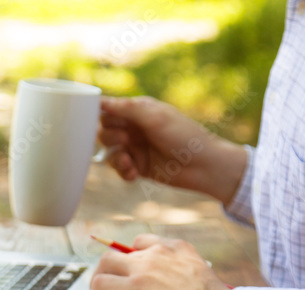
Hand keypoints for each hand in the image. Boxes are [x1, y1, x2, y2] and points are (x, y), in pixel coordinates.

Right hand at [98, 96, 247, 206]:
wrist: (203, 166)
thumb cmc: (183, 136)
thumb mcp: (155, 117)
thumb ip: (127, 108)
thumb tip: (100, 101)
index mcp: (138, 111)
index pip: (109, 110)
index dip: (102, 116)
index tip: (103, 122)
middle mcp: (134, 128)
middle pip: (104, 131)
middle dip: (110, 138)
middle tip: (126, 140)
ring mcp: (135, 148)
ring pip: (109, 152)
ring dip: (115, 157)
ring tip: (128, 162)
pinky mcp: (138, 167)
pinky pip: (119, 169)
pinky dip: (123, 171)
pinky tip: (134, 173)